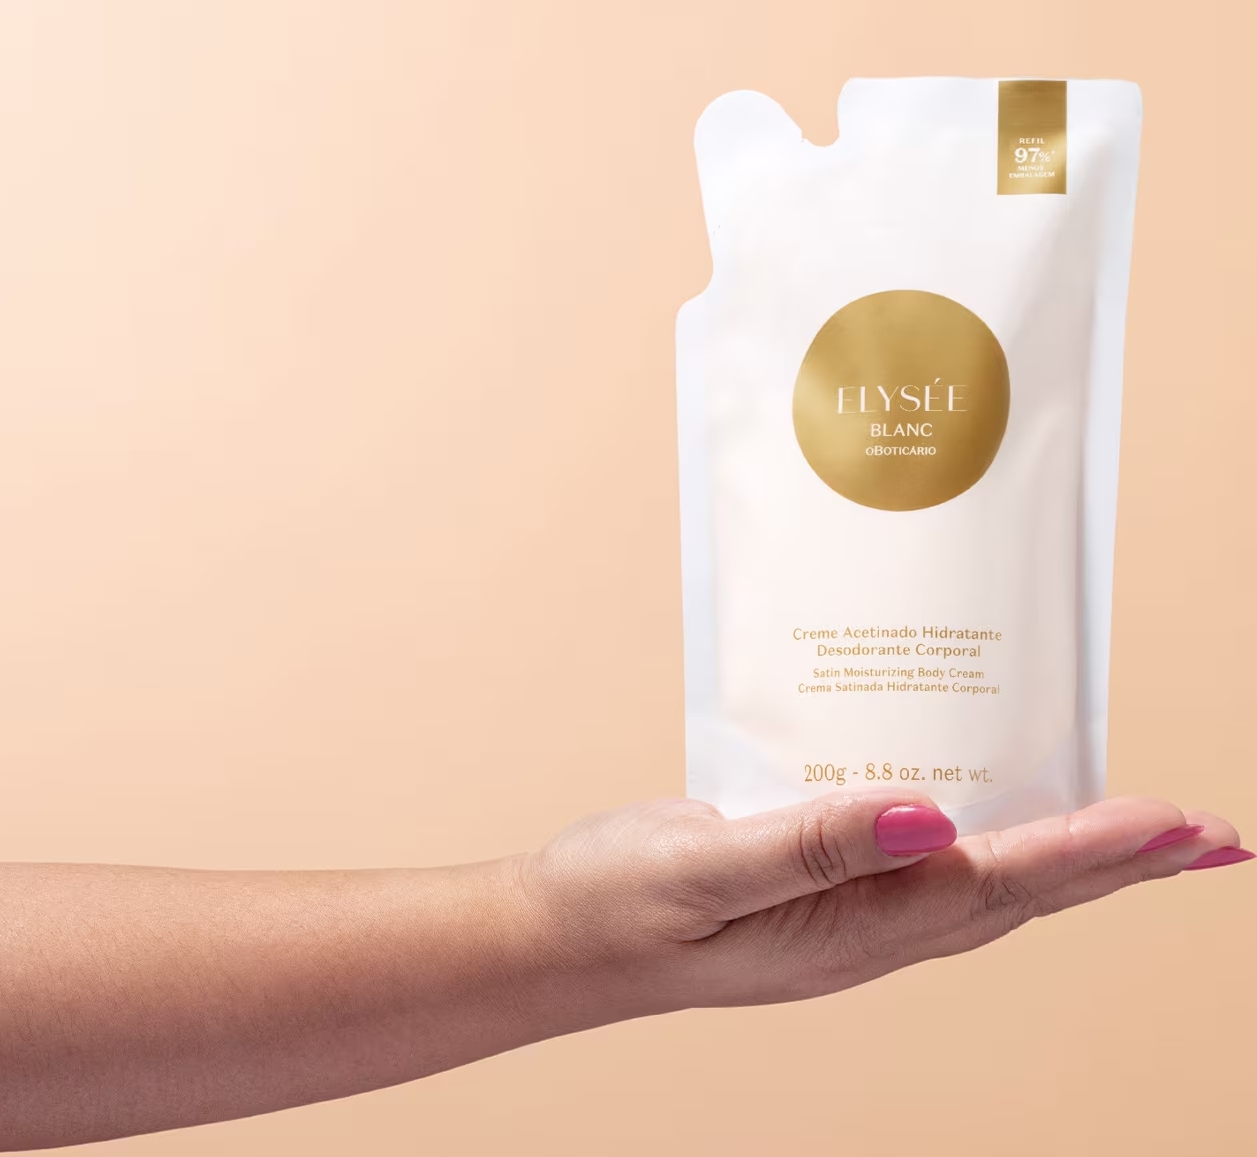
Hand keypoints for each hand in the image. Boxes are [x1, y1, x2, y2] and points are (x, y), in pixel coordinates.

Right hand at [518, 792, 1248, 1013]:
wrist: (558, 940)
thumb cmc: (620, 905)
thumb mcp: (703, 870)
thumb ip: (813, 845)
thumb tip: (929, 817)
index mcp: (848, 930)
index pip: (996, 885)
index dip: (1091, 852)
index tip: (1180, 825)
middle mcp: (866, 930)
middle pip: (1018, 894)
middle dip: (1116, 864)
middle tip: (1210, 835)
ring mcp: (845, 915)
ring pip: (981, 882)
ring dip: (1065, 855)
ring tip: (1136, 830)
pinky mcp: (818, 887)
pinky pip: (923, 861)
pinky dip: (984, 838)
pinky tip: (988, 811)